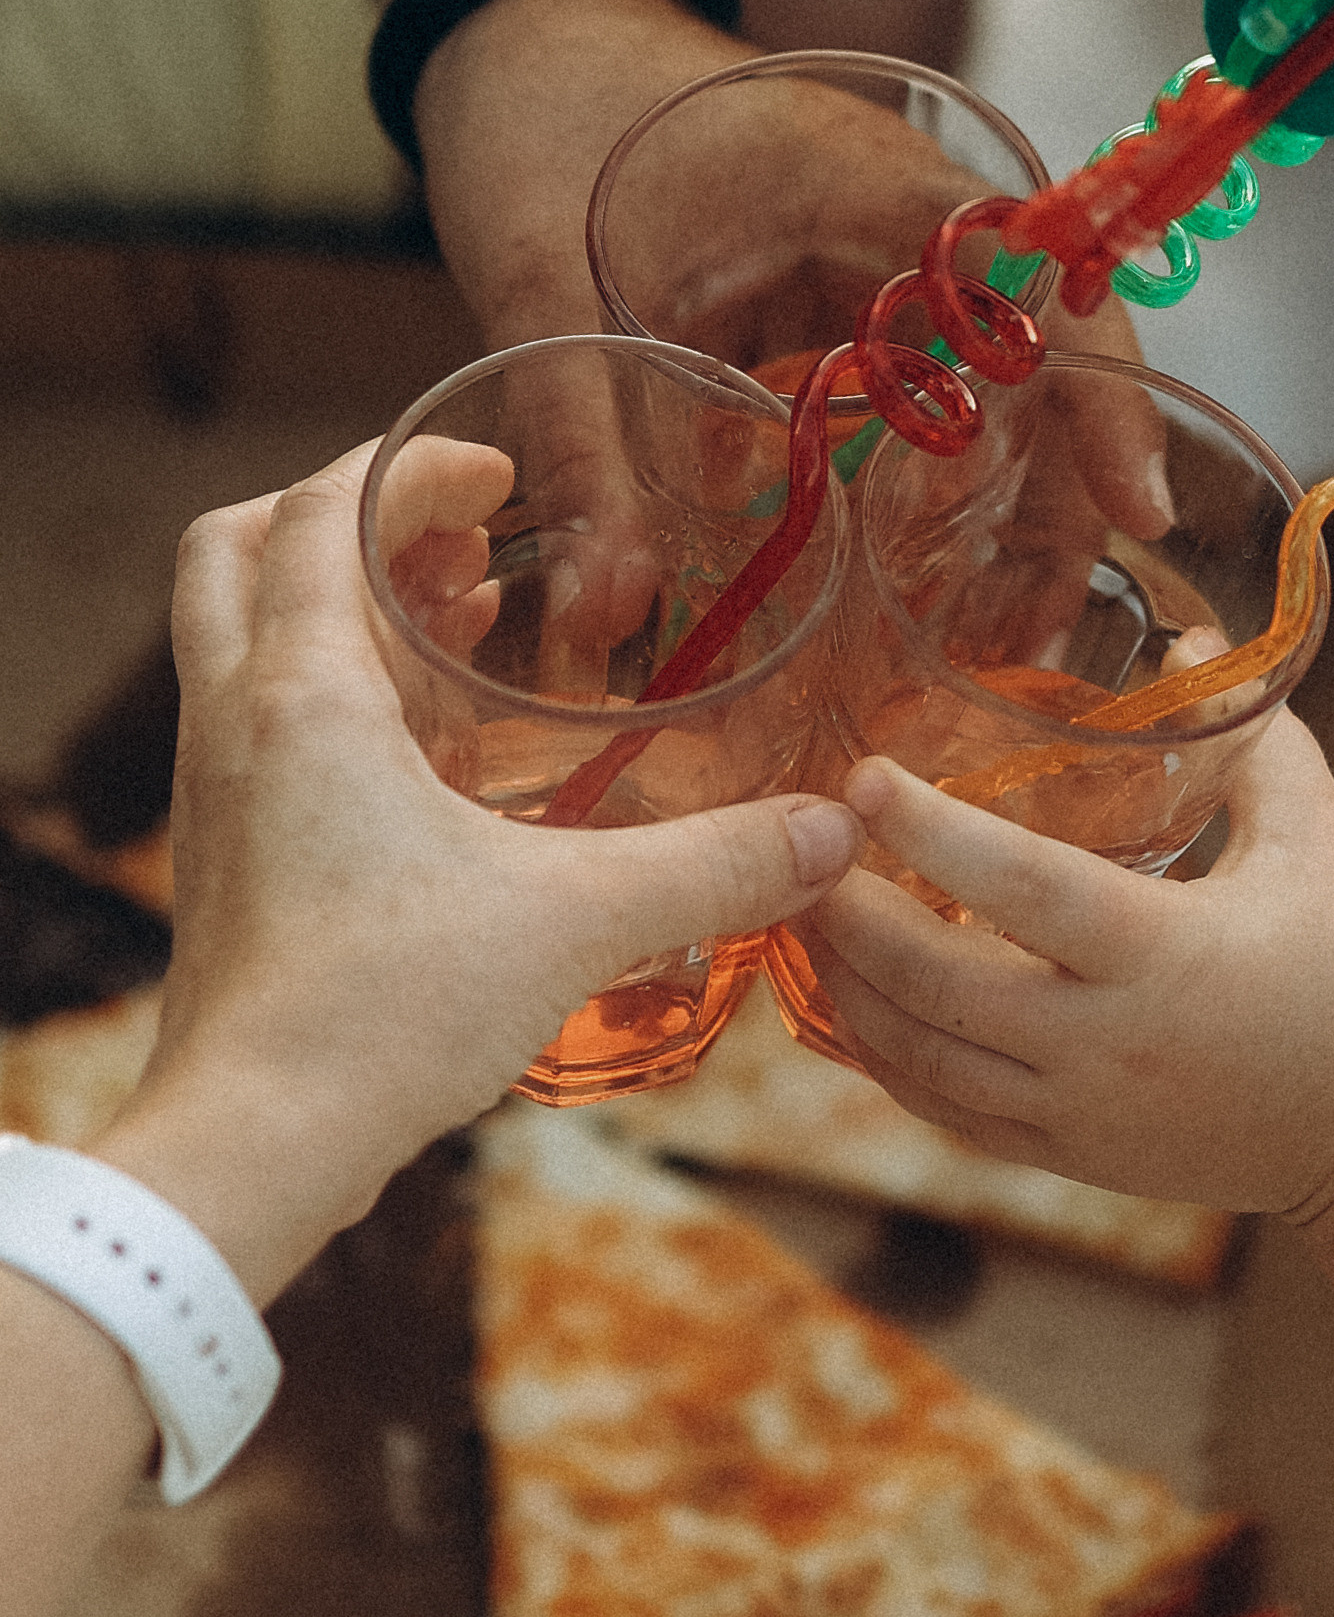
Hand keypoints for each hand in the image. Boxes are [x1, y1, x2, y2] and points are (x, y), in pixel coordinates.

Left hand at [95, 442, 861, 1299]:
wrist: (253, 1147)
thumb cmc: (384, 1009)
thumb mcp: (576, 920)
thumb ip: (714, 866)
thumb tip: (835, 833)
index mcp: (304, 694)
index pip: (319, 512)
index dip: (406, 469)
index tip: (496, 477)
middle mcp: (237, 723)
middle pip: (237, 550)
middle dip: (340, 516)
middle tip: (454, 532)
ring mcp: (216, 794)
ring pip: (242, 639)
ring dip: (341, 604)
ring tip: (460, 619)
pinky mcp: (225, 862)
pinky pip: (262, 725)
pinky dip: (336, 694)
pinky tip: (435, 754)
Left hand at [807, 717, 1333, 1222]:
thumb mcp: (1320, 837)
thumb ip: (1248, 733)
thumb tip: (1184, 635)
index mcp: (1168, 959)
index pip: (1022, 890)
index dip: (932, 833)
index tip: (862, 777)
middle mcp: (1107, 1049)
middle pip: (936, 986)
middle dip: (850, 916)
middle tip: (797, 843)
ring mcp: (1079, 1116)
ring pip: (923, 1060)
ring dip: (850, 988)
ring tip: (804, 912)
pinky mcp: (1069, 1158)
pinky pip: (947, 1111)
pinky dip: (886, 1057)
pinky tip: (854, 1002)